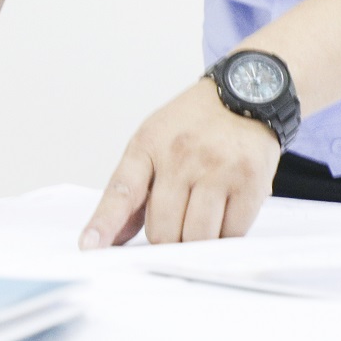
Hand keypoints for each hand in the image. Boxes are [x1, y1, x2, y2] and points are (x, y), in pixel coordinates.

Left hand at [80, 77, 280, 248]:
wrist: (248, 93)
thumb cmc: (196, 122)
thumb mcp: (155, 139)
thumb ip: (134, 189)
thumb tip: (113, 239)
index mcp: (148, 144)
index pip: (121, 191)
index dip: (104, 223)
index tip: (90, 247)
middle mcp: (181, 155)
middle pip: (162, 231)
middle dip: (167, 237)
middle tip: (178, 220)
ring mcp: (217, 168)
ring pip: (197, 237)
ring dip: (198, 238)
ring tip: (203, 214)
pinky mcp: (250, 181)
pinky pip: (232, 233)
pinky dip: (227, 233)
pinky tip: (228, 209)